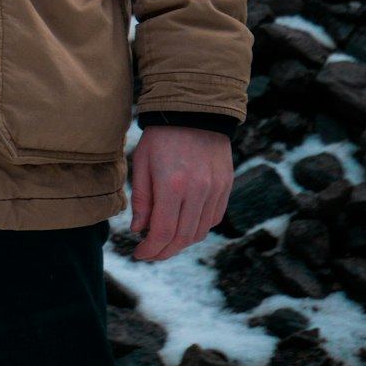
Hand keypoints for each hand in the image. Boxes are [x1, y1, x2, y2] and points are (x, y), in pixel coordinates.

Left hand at [129, 126, 232, 261]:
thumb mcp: (142, 161)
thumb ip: (142, 199)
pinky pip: (214, 218)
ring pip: (200, 232)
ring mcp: (215, 190)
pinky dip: (198, 228)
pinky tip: (184, 225)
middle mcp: (197, 191)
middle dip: (164, 251)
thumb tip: (139, 230)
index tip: (139, 255)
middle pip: (183, 238)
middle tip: (151, 253)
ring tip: (165, 241)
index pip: (163, 232)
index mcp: (172, 184)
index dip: (151, 250)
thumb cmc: (162, 135)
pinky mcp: (225, 186)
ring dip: (181, 242)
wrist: (195, 110)